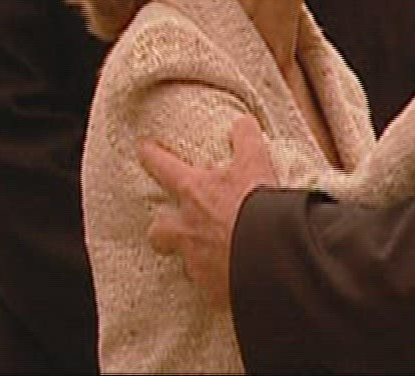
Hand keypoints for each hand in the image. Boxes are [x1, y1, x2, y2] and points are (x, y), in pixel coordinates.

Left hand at [140, 115, 276, 308]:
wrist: (271, 256)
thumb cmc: (258, 205)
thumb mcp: (255, 162)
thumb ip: (246, 139)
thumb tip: (242, 123)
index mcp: (194, 192)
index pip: (163, 166)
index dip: (151, 156)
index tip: (143, 148)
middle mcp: (187, 229)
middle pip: (159, 230)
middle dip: (161, 229)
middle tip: (170, 227)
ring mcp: (197, 263)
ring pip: (186, 262)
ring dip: (196, 258)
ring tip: (211, 257)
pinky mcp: (213, 291)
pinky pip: (211, 288)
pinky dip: (220, 284)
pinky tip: (233, 281)